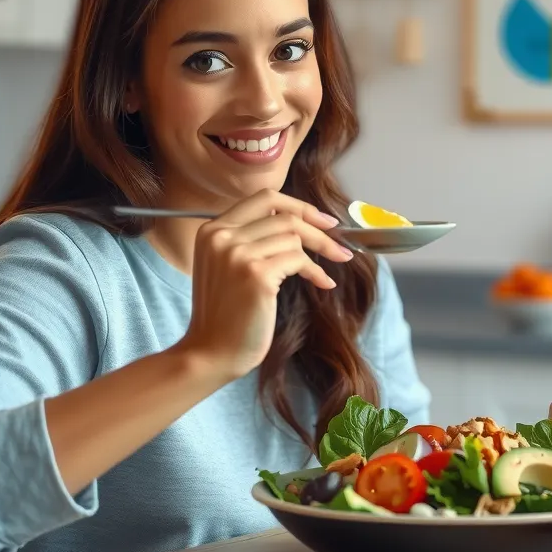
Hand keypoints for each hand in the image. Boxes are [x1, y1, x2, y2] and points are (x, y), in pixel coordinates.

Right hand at [177, 188, 354, 381]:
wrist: (211, 352)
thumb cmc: (226, 315)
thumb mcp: (227, 267)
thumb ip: (249, 241)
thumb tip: (298, 223)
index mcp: (212, 230)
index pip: (264, 198)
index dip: (299, 206)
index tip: (322, 220)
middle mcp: (221, 236)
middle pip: (285, 216)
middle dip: (319, 230)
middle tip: (339, 245)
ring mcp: (237, 254)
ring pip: (293, 237)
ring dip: (318, 255)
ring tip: (325, 274)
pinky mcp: (256, 274)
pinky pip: (299, 260)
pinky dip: (316, 271)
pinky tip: (323, 283)